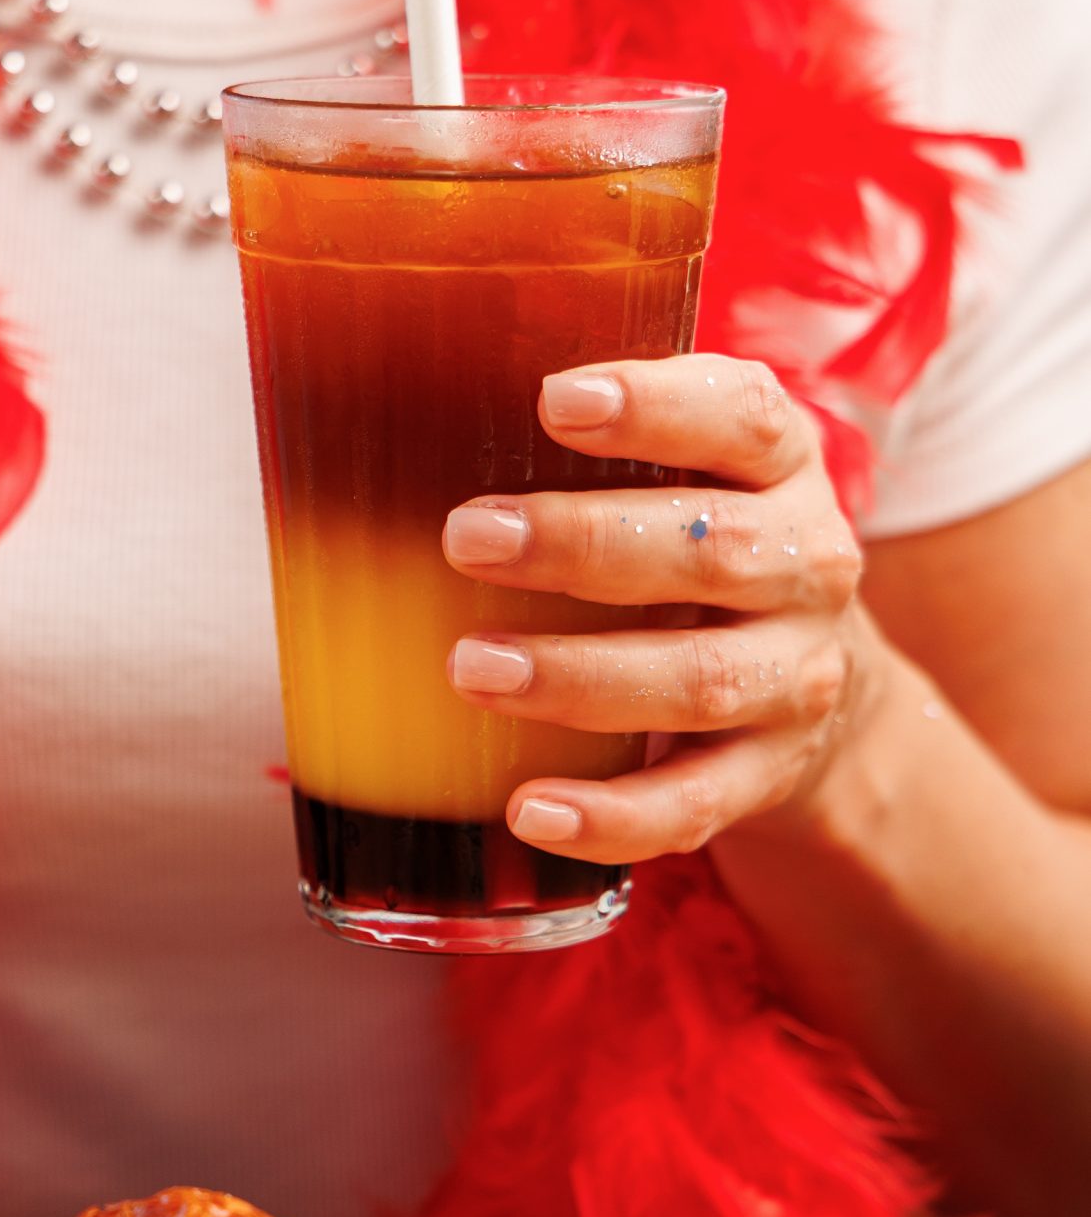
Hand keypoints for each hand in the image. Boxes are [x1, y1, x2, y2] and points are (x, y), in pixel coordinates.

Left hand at [442, 356, 880, 862]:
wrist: (824, 693)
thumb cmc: (703, 554)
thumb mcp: (688, 482)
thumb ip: (595, 448)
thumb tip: (392, 418)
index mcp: (781, 469)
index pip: (742, 419)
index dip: (658, 407)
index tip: (555, 400)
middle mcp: (806, 566)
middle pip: (713, 553)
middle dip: (584, 545)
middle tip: (466, 538)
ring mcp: (796, 678)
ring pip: (699, 680)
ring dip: (580, 677)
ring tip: (471, 669)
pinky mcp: (767, 775)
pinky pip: (693, 804)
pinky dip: (611, 816)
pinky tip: (529, 810)